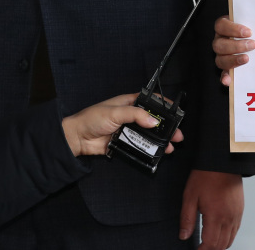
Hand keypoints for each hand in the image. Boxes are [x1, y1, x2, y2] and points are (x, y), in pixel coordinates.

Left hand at [61, 93, 182, 157]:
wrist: (76, 138)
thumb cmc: (93, 119)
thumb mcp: (115, 112)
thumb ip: (136, 116)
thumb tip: (154, 121)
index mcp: (129, 103)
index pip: (150, 101)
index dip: (163, 105)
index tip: (176, 112)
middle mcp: (130, 116)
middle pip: (152, 120)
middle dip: (166, 127)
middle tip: (177, 134)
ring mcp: (128, 130)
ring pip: (148, 135)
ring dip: (159, 140)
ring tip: (170, 146)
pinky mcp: (124, 143)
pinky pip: (139, 146)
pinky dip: (149, 149)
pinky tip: (158, 152)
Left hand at [180, 169, 243, 247]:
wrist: (222, 161)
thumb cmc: (206, 176)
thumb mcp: (190, 196)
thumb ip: (187, 219)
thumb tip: (184, 235)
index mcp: (215, 216)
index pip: (210, 244)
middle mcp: (229, 217)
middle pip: (221, 245)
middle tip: (201, 248)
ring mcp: (236, 214)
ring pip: (230, 239)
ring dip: (220, 246)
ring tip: (209, 245)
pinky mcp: (240, 210)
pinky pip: (236, 230)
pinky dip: (228, 237)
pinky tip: (220, 235)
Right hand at [214, 15, 254, 86]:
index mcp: (224, 28)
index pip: (221, 25)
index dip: (233, 29)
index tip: (249, 32)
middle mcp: (221, 41)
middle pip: (219, 44)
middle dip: (236, 46)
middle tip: (253, 45)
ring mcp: (222, 56)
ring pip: (220, 59)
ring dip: (233, 60)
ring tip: (247, 59)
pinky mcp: (227, 68)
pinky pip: (223, 74)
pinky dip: (225, 77)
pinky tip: (229, 80)